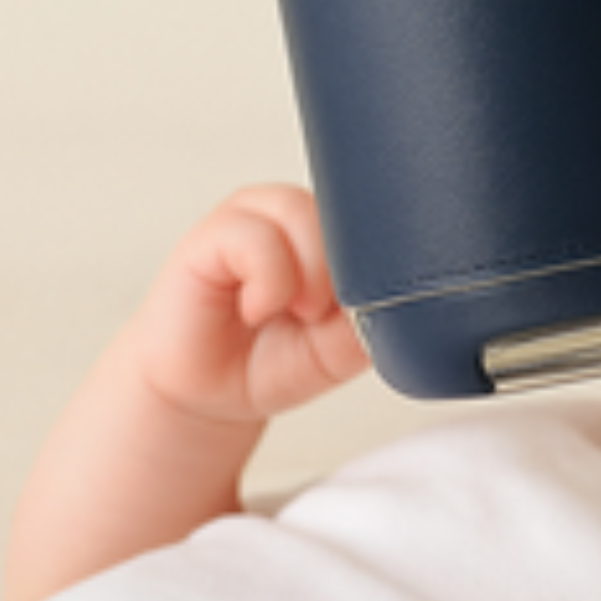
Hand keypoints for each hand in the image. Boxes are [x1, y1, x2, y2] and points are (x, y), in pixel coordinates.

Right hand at [131, 186, 367, 427]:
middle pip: (341, 206)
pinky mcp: (209, 233)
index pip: (370, 214)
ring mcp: (250, 217)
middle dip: (344, 267)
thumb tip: (394, 301)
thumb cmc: (268, 360)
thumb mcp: (338, 351)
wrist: (207, 394)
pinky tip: (258, 309)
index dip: (376, 255)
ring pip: (299, 209)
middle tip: (325, 315)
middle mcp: (291, 215)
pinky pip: (252, 234)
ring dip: (309, 271)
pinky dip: (268, 279)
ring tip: (299, 313)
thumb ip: (368, 320)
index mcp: (329, 232)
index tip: (366, 301)